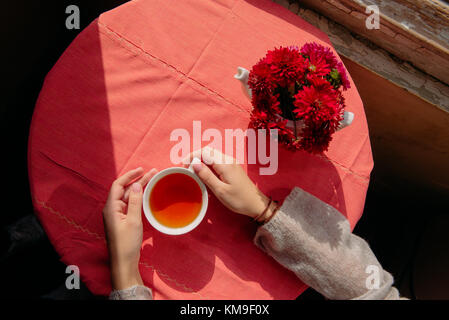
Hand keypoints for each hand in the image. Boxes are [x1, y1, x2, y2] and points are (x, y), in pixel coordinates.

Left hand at [103, 167, 156, 289]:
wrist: (123, 262)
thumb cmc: (127, 243)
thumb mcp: (133, 221)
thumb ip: (135, 201)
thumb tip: (137, 184)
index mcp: (111, 207)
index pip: (118, 185)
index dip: (129, 176)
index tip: (141, 169)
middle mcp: (113, 209)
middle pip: (125, 190)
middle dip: (138, 180)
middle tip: (152, 172)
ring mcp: (118, 215)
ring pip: (129, 197)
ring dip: (139, 188)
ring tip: (153, 179)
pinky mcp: (123, 221)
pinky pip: (131, 205)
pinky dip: (139, 198)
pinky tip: (147, 195)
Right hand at [187, 147, 276, 221]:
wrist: (256, 203)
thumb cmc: (239, 200)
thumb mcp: (220, 190)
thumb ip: (207, 176)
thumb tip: (195, 164)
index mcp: (225, 164)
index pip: (205, 152)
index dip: (192, 156)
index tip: (184, 165)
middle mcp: (228, 160)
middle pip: (208, 151)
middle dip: (195, 156)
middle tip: (187, 168)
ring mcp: (231, 163)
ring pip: (212, 155)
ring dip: (201, 160)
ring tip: (194, 171)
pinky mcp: (232, 167)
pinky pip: (217, 160)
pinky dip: (208, 163)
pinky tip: (205, 173)